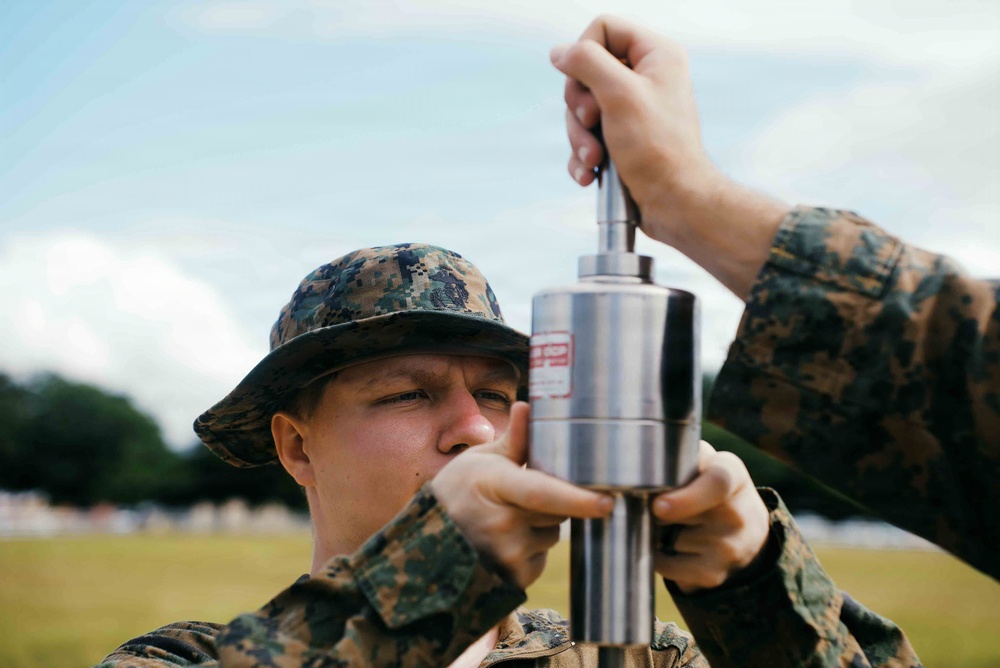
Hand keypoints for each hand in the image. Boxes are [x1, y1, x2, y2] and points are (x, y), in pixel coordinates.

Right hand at [431, 402, 613, 589]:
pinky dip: (533, 550)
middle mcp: (501, 523)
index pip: (542, 493)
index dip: (577, 498)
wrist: (427, 539)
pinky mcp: (512, 578)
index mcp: (495, 485)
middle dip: (554, 501)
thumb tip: (527, 406)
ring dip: (542, 526)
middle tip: (524, 495)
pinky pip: (542, 558)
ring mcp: (506, 555)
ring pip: (553, 535)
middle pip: (558, 510)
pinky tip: (507, 542)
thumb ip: (513, 440)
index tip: (607, 501)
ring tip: (508, 520)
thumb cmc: (458, 490)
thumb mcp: (480, 459)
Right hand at [550, 14, 788, 298]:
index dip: (585, 53)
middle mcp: (645, 78)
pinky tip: (590, 174)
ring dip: (579, 137)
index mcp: (655, 55)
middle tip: (593, 123)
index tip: (588, 84)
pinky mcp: (622, 140)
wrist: (674, 203)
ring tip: (594, 159)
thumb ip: (586, 62)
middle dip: (579, 105)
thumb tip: (559, 52)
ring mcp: (632, 111)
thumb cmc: (657, 150)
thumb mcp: (618, 94)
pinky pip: (587, 136)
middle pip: (585, 71)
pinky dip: (583, 156)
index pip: (602, 28)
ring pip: (581, 108)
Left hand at [653, 441, 769, 592]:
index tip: (658, 506)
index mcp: (732, 475)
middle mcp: (737, 513)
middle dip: (657, 512)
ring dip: (657, 532)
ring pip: (669, 539)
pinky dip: (658, 556)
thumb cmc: (707, 489)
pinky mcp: (713, 575)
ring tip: (671, 524)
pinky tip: (670, 546)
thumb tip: (627, 473)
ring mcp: (728, 548)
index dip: (686, 498)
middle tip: (654, 505)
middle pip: (679, 515)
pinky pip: (666, 565)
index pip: (716, 484)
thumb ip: (676, 457)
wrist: (748, 534)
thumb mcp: (703, 463)